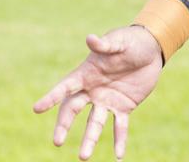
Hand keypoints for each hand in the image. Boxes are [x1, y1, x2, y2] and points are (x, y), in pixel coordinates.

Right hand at [33, 26, 162, 159]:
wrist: (151, 49)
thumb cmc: (130, 42)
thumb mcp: (119, 41)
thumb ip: (104, 44)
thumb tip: (90, 38)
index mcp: (86, 74)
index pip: (66, 87)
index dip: (52, 97)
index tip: (37, 109)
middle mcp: (92, 90)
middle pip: (73, 110)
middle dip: (63, 125)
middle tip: (57, 141)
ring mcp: (106, 101)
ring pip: (94, 124)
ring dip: (89, 140)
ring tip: (84, 157)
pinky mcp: (123, 107)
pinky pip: (120, 126)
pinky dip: (119, 140)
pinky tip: (119, 155)